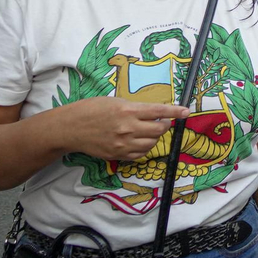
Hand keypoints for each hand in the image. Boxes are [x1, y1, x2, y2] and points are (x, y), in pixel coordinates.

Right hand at [65, 97, 188, 161]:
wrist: (71, 128)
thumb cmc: (91, 109)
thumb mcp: (115, 101)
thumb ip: (135, 108)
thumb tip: (153, 113)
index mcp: (128, 110)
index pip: (159, 111)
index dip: (176, 112)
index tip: (186, 112)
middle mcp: (128, 128)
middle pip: (159, 130)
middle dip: (164, 125)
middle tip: (162, 121)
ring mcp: (123, 144)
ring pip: (152, 144)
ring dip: (155, 137)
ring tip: (150, 131)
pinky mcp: (118, 155)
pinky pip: (140, 155)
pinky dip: (145, 148)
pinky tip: (140, 141)